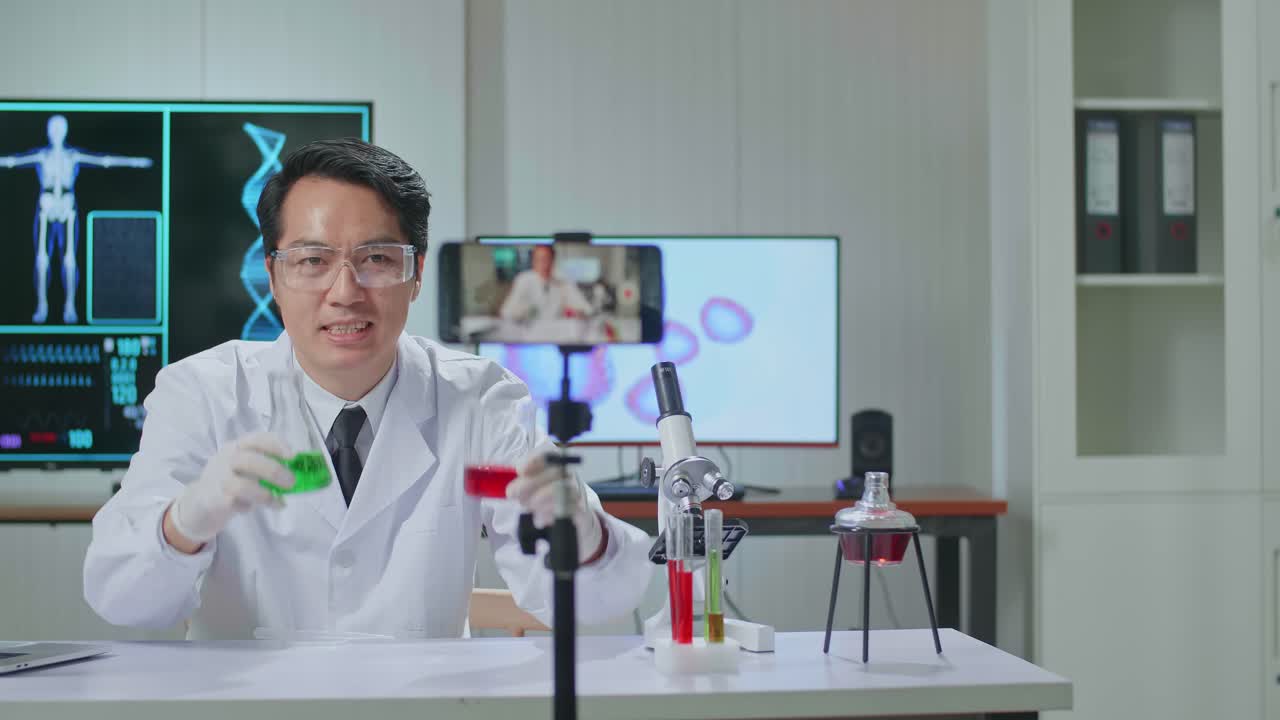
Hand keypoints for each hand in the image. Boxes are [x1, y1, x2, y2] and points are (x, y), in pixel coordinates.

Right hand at [166, 432, 294, 547]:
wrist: (198, 503)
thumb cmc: (230, 482)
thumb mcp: (245, 468)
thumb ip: (266, 466)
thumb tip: (297, 473)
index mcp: (236, 447)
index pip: (256, 438)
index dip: (276, 445)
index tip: (293, 456)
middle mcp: (225, 459)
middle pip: (249, 459)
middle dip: (274, 471)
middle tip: (291, 482)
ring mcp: (218, 479)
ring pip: (242, 484)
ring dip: (264, 494)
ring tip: (278, 501)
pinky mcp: (215, 500)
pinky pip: (236, 503)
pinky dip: (250, 506)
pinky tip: (253, 508)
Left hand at [506, 452, 605, 563]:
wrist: (573, 518)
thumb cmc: (548, 500)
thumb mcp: (531, 489)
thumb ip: (518, 484)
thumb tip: (495, 485)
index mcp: (555, 464)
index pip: (548, 453)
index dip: (534, 459)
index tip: (519, 470)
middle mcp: (568, 473)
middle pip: (553, 470)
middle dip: (529, 482)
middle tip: (511, 493)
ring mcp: (576, 490)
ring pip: (561, 488)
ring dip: (539, 498)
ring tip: (528, 507)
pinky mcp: (581, 507)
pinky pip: (567, 507)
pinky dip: (550, 513)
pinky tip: (541, 520)